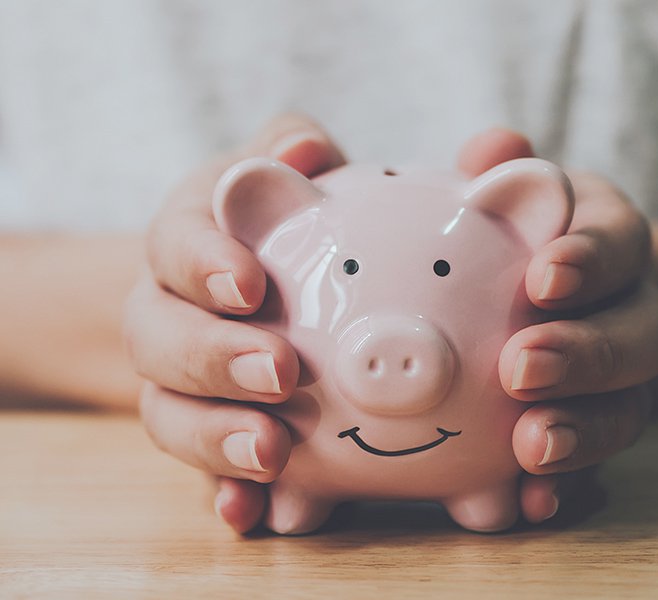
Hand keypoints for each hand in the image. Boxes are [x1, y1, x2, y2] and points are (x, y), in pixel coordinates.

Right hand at [125, 114, 345, 531]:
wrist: (233, 285)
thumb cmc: (271, 222)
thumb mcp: (277, 172)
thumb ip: (291, 147)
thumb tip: (302, 152)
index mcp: (185, 243)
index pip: (174, 246)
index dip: (202, 264)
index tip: (250, 283)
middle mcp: (166, 314)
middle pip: (160, 340)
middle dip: (214, 357)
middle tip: (280, 372)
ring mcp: (178, 382)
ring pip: (169, 414)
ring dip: (215, 438)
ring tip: (274, 452)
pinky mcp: (205, 431)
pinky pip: (200, 470)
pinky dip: (222, 492)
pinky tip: (251, 514)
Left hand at [460, 128, 657, 522]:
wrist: (534, 298)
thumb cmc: (504, 235)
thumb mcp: (502, 195)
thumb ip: (497, 171)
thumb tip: (494, 150)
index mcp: (603, 242)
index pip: (620, 241)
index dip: (592, 259)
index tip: (544, 276)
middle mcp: (626, 309)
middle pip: (643, 334)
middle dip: (588, 353)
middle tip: (522, 367)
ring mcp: (617, 378)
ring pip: (629, 408)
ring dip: (585, 431)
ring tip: (531, 447)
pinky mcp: (593, 428)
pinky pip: (595, 465)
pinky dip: (568, 486)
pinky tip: (529, 503)